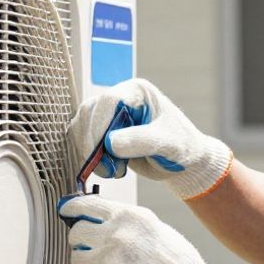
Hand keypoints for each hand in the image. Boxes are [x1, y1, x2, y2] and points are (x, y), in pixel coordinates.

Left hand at [57, 193, 258, 263]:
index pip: (87, 205)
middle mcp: (114, 235)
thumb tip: (100, 223)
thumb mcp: (156, 230)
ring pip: (77, 261)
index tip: (66, 211)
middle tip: (94, 253)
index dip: (72, 209)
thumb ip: (127, 224)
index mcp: (129, 217)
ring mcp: (105, 262)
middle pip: (76, 234)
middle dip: (81, 243)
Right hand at [67, 78, 232, 200]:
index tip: (101, 150)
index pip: (109, 100)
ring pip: (82, 126)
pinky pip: (83, 139)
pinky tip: (108, 169)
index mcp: (137, 92)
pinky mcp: (102, 131)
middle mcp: (120, 98)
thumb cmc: (181, 148)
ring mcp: (109, 114)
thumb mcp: (167, 144)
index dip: (100, 123)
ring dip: (89, 151)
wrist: (182, 163)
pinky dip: (89, 156)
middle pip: (90, 112)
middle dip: (93, 142)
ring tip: (112, 171)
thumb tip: (111, 143)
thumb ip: (141, 141)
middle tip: (107, 168)